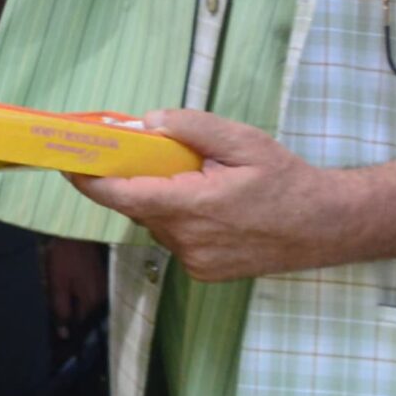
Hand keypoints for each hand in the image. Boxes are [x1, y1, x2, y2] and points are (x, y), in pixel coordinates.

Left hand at [42, 239, 107, 343]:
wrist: (76, 231)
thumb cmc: (64, 257)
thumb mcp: (57, 284)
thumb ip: (60, 309)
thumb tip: (64, 334)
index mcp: (91, 301)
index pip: (80, 326)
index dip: (67, 333)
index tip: (55, 343)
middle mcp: (101, 298)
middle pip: (85, 318)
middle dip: (72, 324)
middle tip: (55, 330)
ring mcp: (103, 288)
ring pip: (87, 308)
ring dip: (76, 312)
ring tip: (60, 315)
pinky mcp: (100, 280)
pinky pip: (89, 297)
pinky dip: (80, 301)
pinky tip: (69, 298)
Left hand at [73, 109, 349, 281]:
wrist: (327, 226)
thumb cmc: (287, 180)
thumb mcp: (242, 141)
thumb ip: (192, 127)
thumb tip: (147, 122)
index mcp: (194, 205)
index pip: (123, 195)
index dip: (90, 181)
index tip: (69, 163)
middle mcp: (188, 240)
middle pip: (138, 206)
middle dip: (138, 179)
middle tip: (155, 153)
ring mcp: (195, 261)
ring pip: (156, 223)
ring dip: (162, 199)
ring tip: (198, 179)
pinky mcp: (204, 272)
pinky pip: (174, 238)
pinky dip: (179, 218)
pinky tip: (211, 206)